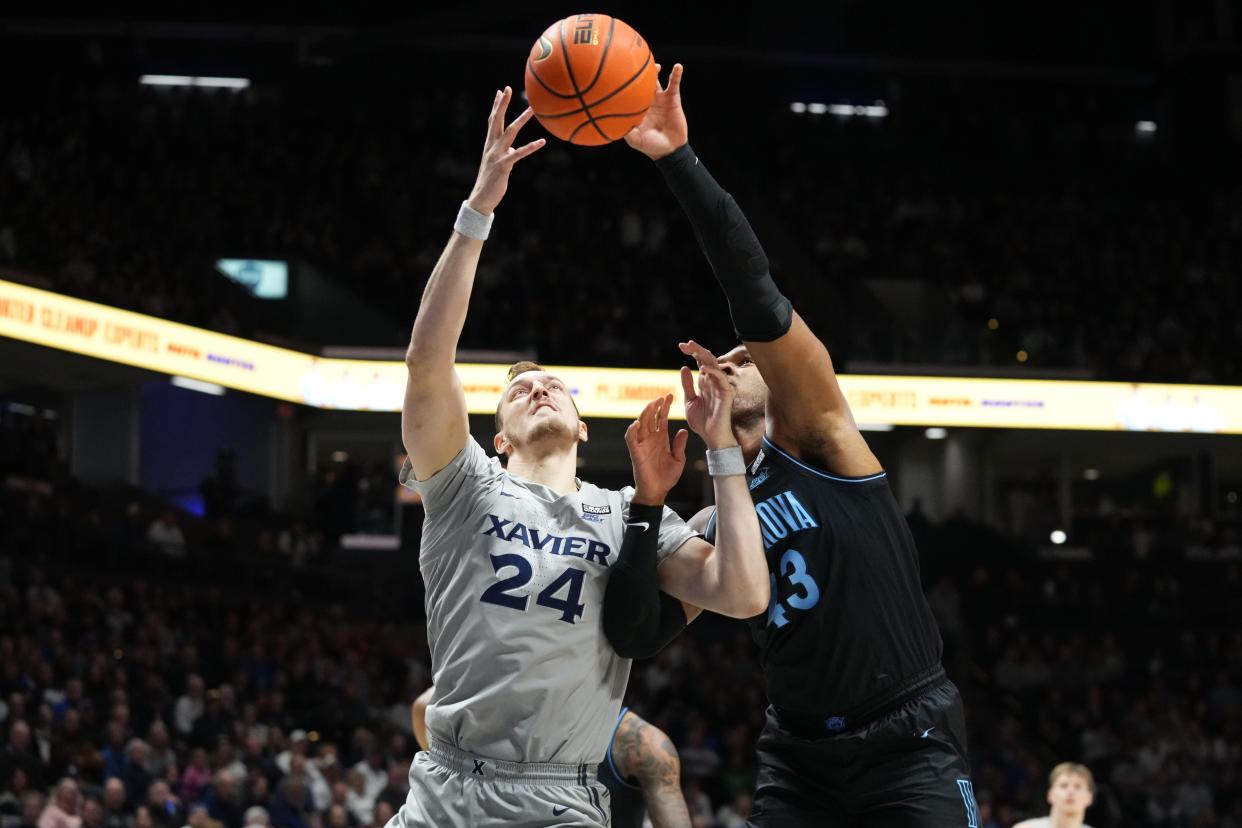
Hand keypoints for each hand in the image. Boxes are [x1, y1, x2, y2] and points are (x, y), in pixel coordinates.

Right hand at [467, 87, 545, 214]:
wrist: (481, 199)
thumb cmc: (491, 181)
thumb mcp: (498, 163)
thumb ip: (505, 152)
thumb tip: (514, 147)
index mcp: (490, 145)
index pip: (493, 121)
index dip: (497, 106)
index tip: (501, 91)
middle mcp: (492, 147)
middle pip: (497, 121)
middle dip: (502, 104)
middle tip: (508, 88)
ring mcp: (497, 155)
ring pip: (509, 133)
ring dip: (521, 120)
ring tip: (532, 109)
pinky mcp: (503, 166)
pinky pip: (519, 154)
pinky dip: (531, 147)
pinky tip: (542, 141)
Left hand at [624, 63, 686, 159]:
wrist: (669, 149)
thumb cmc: (650, 146)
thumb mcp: (635, 140)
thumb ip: (626, 132)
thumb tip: (614, 126)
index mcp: (636, 108)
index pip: (628, 93)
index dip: (624, 83)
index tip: (618, 73)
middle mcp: (647, 101)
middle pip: (641, 83)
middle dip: (638, 73)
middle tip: (633, 62)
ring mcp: (660, 99)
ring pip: (656, 81)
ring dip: (655, 71)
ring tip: (655, 65)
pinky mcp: (673, 99)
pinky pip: (674, 84)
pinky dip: (676, 75)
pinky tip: (677, 66)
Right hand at [625, 394, 688, 505]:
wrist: (657, 492)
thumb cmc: (666, 477)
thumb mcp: (678, 460)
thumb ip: (679, 445)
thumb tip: (682, 430)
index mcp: (661, 439)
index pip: (661, 419)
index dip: (664, 407)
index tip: (669, 396)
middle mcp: (650, 439)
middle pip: (650, 418)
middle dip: (655, 406)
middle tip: (661, 397)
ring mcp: (642, 445)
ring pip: (640, 424)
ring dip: (645, 414)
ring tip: (652, 405)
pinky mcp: (636, 453)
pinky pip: (631, 439)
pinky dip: (632, 430)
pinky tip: (637, 423)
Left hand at [679, 340, 736, 449]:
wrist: (710, 438)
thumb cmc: (702, 421)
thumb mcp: (690, 401)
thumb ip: (687, 385)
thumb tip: (683, 367)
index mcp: (705, 382)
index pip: (700, 361)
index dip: (692, 352)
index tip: (681, 346)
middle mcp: (714, 382)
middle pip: (707, 359)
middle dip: (697, 349)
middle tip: (685, 343)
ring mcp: (721, 387)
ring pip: (715, 365)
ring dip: (704, 355)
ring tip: (692, 348)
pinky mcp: (726, 395)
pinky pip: (722, 380)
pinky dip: (713, 372)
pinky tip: (702, 367)